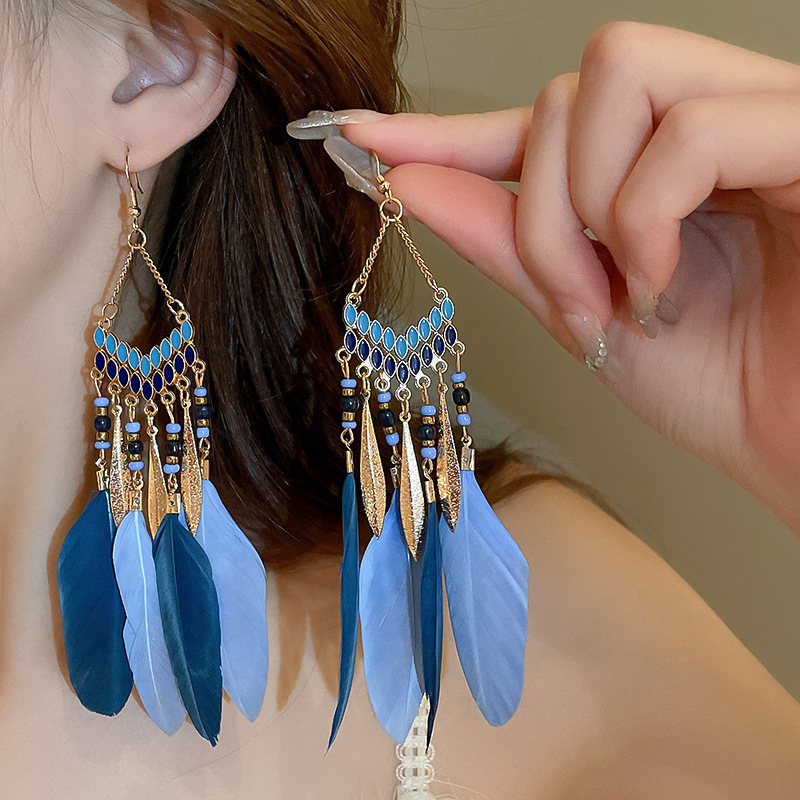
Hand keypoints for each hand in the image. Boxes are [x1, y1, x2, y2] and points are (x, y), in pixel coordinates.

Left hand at [288, 22, 799, 534]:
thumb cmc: (719, 388)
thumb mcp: (585, 315)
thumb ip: (508, 242)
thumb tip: (413, 179)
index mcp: (650, 167)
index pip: (536, 123)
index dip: (448, 131)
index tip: (364, 139)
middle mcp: (703, 123)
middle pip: (568, 87)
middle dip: (538, 208)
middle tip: (571, 303)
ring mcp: (760, 118)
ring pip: (618, 75)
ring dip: (587, 207)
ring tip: (625, 295)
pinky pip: (693, 129)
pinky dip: (648, 216)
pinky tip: (663, 284)